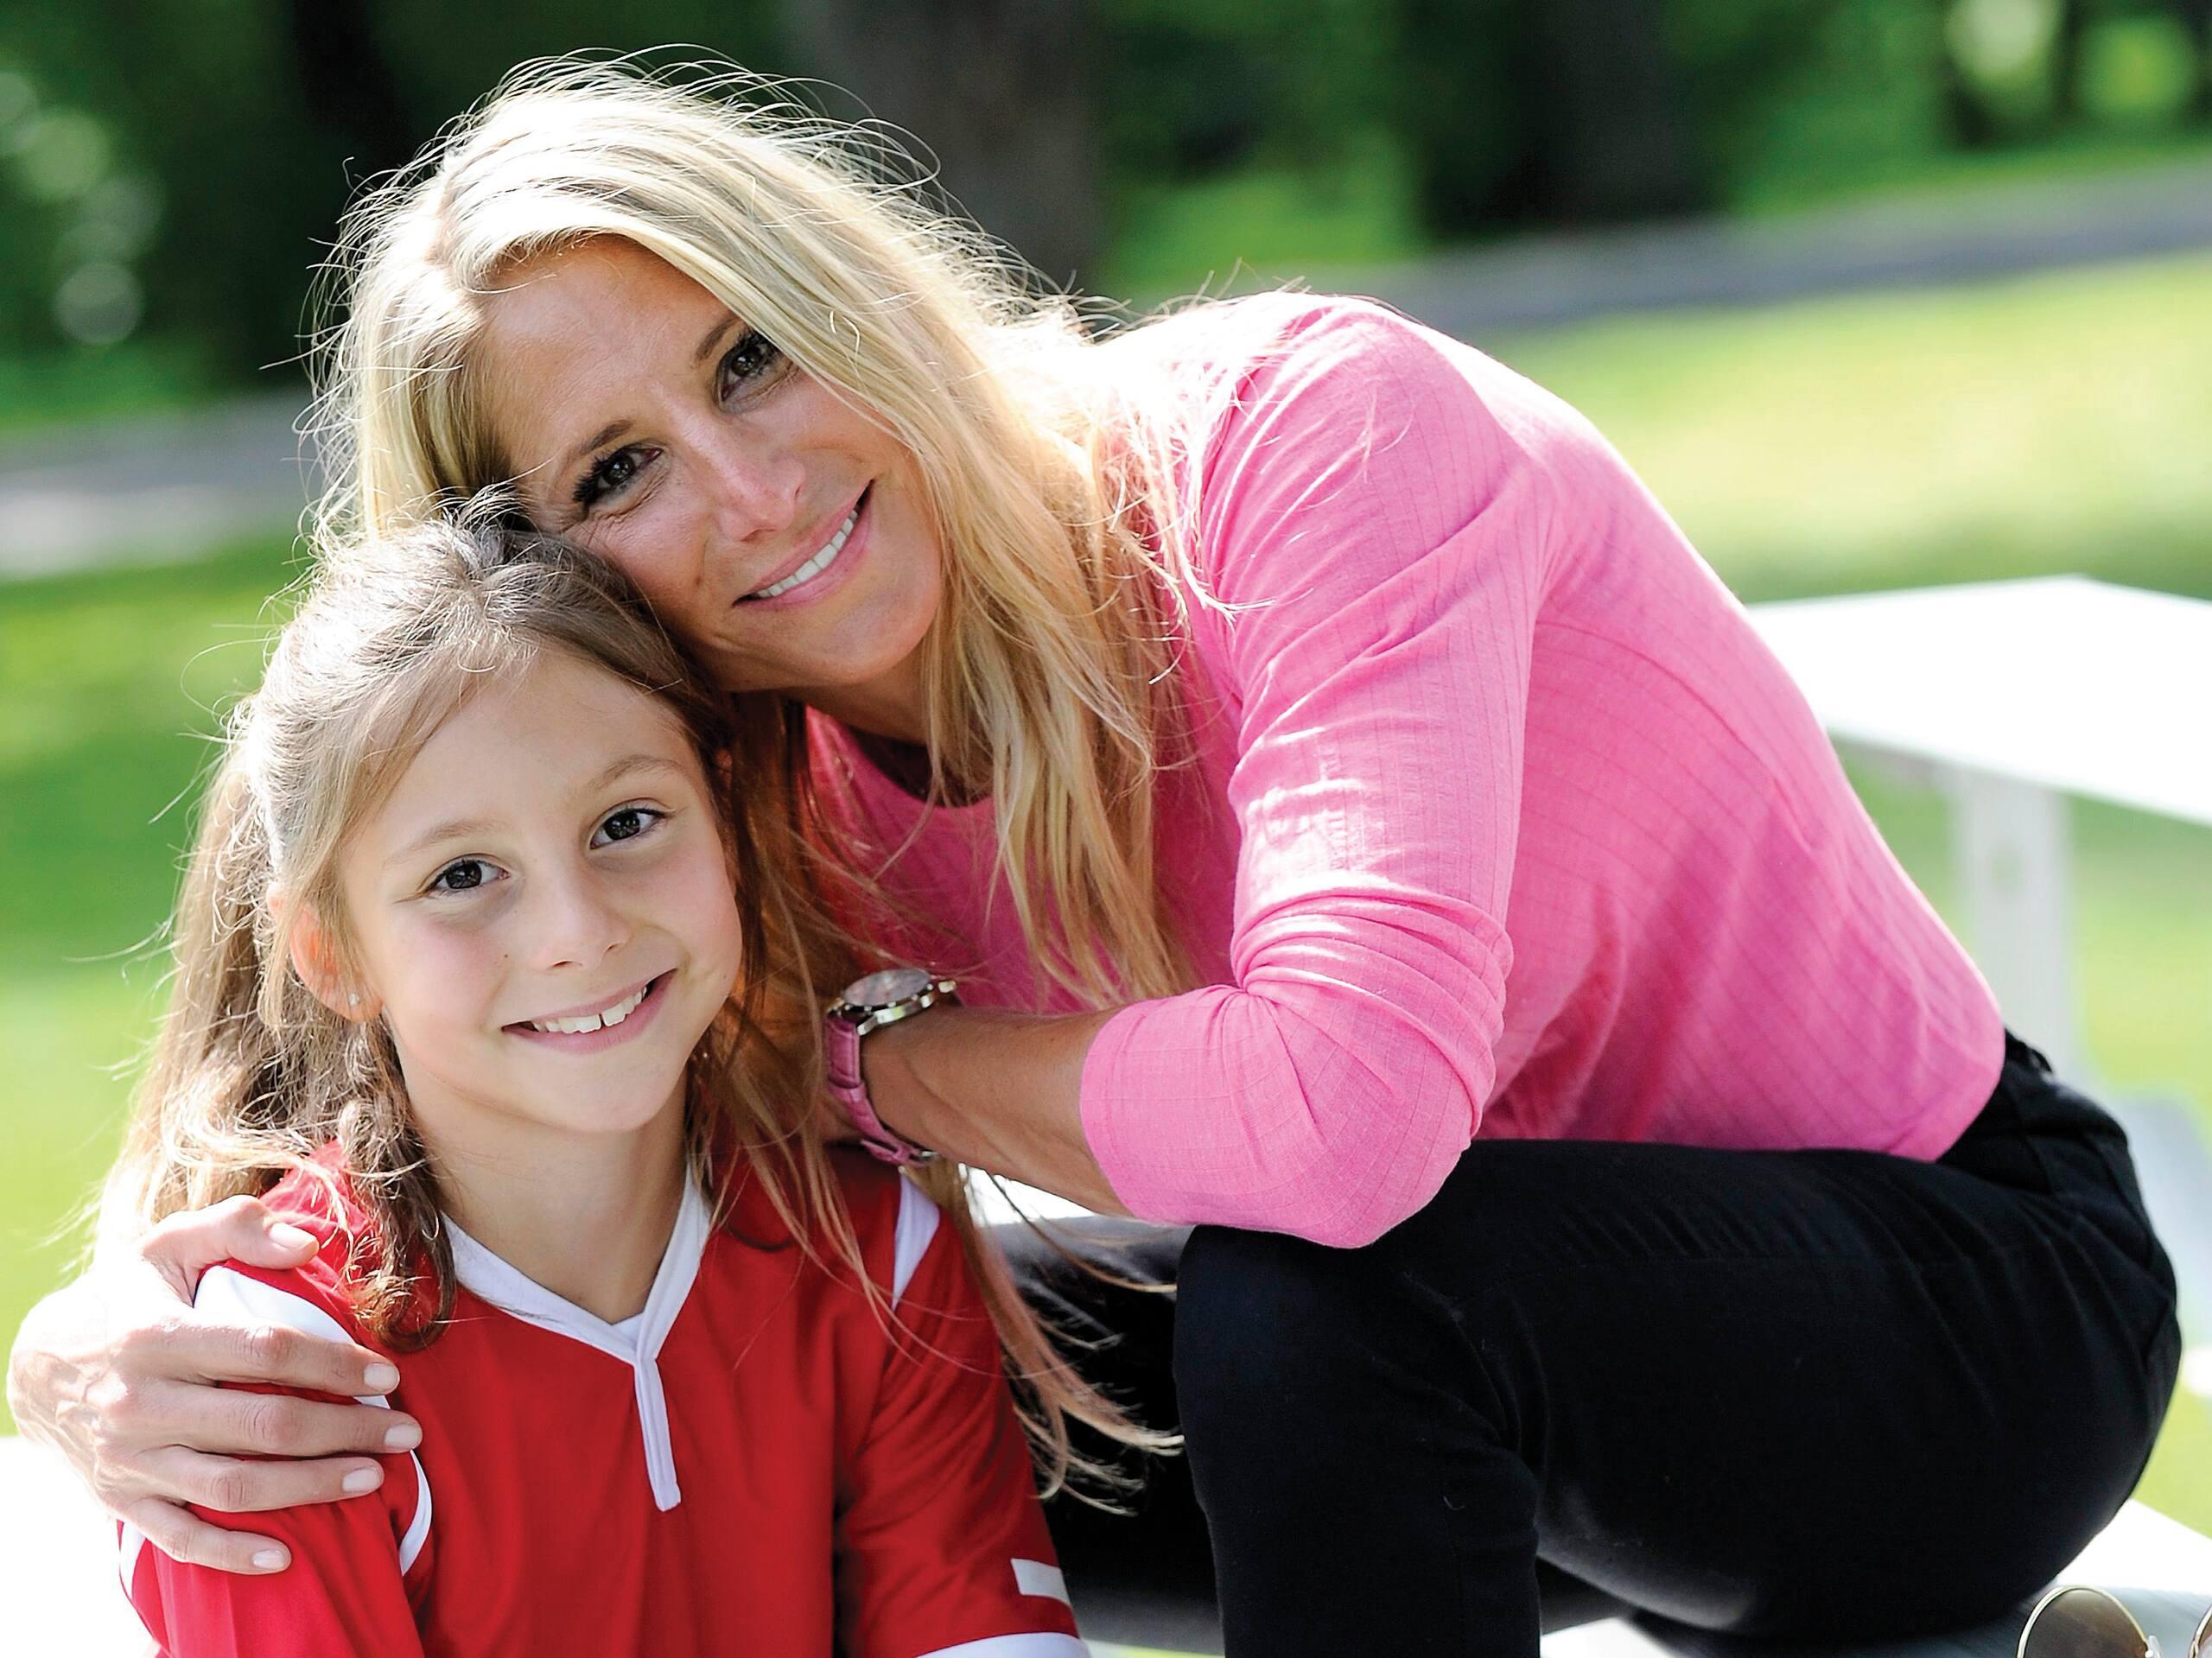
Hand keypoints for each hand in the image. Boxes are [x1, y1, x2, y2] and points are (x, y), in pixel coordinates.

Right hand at [5, 1195, 419, 1574]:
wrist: (35, 1365)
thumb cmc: (125, 1297)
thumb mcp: (168, 1245)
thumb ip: (238, 1229)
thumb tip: (309, 1244)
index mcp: (159, 1335)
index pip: (266, 1352)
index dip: (334, 1365)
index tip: (389, 1375)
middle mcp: (141, 1402)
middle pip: (262, 1426)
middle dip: (345, 1432)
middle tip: (405, 1434)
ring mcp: (129, 1458)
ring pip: (232, 1486)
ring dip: (309, 1488)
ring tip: (373, 1479)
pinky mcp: (120, 1498)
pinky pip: (179, 1537)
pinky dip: (230, 1553)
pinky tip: (285, 1557)